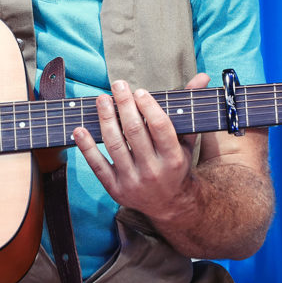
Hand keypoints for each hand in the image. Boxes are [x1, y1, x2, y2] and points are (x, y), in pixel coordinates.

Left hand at [72, 73, 210, 218]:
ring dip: (105, 119)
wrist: (171, 205)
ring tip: (102, 99)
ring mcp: (133, 181)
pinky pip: (97, 166)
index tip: (138, 91)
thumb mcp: (186, 140)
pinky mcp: (115, 189)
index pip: (160, 127)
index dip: (148, 106)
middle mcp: (153, 171)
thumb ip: (189, 108)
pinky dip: (86, 147)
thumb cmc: (176, 166)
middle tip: (118, 85)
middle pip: (134, 131)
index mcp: (173, 158)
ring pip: (115, 145)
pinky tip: (79, 130)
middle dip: (124, 105)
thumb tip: (203, 76)